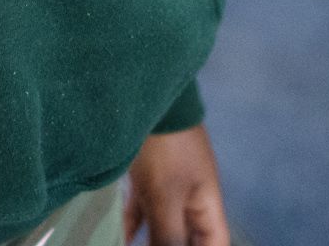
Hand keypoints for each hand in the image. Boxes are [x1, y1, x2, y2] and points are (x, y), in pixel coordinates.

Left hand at [124, 126, 231, 245]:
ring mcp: (167, 186)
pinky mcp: (145, 176)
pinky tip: (113, 234)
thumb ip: (169, 236)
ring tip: (124, 245)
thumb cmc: (164, 149)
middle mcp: (191, 198)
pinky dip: (129, 225)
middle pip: (187, 238)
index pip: (215, 244)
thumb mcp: (166, 197)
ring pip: (161, 227)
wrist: (142, 97)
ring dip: (148, 241)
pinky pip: (140, 210)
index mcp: (206, 204)